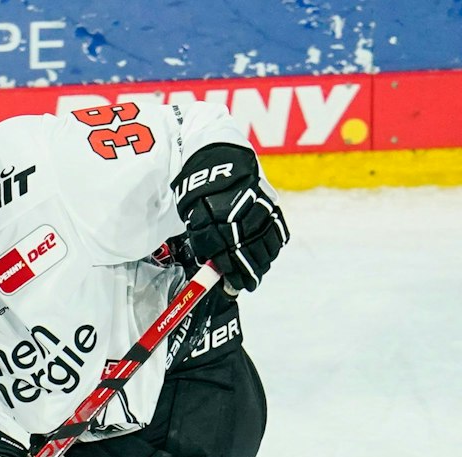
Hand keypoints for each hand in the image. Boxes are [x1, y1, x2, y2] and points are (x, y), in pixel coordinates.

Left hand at [171, 143, 287, 291]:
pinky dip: (273, 244)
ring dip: (262, 261)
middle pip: (248, 250)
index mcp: (215, 215)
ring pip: (266, 241)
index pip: (225, 252)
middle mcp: (240, 211)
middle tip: (245, 285)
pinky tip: (268, 254)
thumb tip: (213, 265)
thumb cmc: (199, 189)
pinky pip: (277, 228)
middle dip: (247, 272)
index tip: (230, 287)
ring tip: (256, 273)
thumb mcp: (192, 214)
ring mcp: (259, 206)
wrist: (218, 156)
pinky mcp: (270, 201)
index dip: (229, 272)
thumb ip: (203, 238)